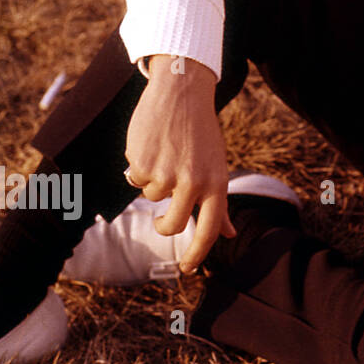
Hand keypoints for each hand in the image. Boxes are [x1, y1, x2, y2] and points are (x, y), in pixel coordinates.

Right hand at [124, 55, 233, 272]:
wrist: (183, 93)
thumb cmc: (201, 133)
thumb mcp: (218, 166)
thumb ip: (218, 201)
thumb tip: (228, 233)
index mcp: (217, 184)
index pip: (209, 230)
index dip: (197, 254)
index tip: (188, 269)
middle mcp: (194, 183)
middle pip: (171, 225)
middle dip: (162, 225)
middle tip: (160, 220)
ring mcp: (167, 175)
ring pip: (150, 196)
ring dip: (152, 180)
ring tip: (166, 153)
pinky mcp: (143, 164)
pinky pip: (134, 176)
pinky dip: (139, 164)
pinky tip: (152, 143)